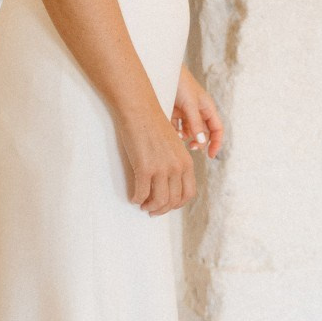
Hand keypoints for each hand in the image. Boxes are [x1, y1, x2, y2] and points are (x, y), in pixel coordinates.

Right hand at [117, 100, 196, 214]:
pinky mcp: (145, 168)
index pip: (188, 193)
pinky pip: (142, 193)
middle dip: (162, 209)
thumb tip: (166, 181)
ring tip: (142, 204)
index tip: (167, 205)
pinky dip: (137, 199)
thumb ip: (174, 162)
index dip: (177, 204)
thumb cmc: (152, 124)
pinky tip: (133, 197)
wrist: (140, 110)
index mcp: (186, 161)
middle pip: (174, 200)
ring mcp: (162, 169)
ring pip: (159, 201)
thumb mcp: (172, 145)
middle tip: (151, 210)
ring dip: (150, 207)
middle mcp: (177, 167)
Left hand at [172, 66, 224, 159]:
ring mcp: (186, 112)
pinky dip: (175, 132)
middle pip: (203, 133)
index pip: (217, 129)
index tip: (210, 155)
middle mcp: (198, 111)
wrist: (163, 70)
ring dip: (186, 137)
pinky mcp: (173, 112)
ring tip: (179, 137)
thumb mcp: (190, 104)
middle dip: (199, 142)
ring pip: (189, 131)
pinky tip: (172, 132)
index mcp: (207, 108)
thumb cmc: (180, 84)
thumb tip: (202, 142)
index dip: (216, 143)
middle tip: (192, 148)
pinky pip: (176, 127)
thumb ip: (195, 123)